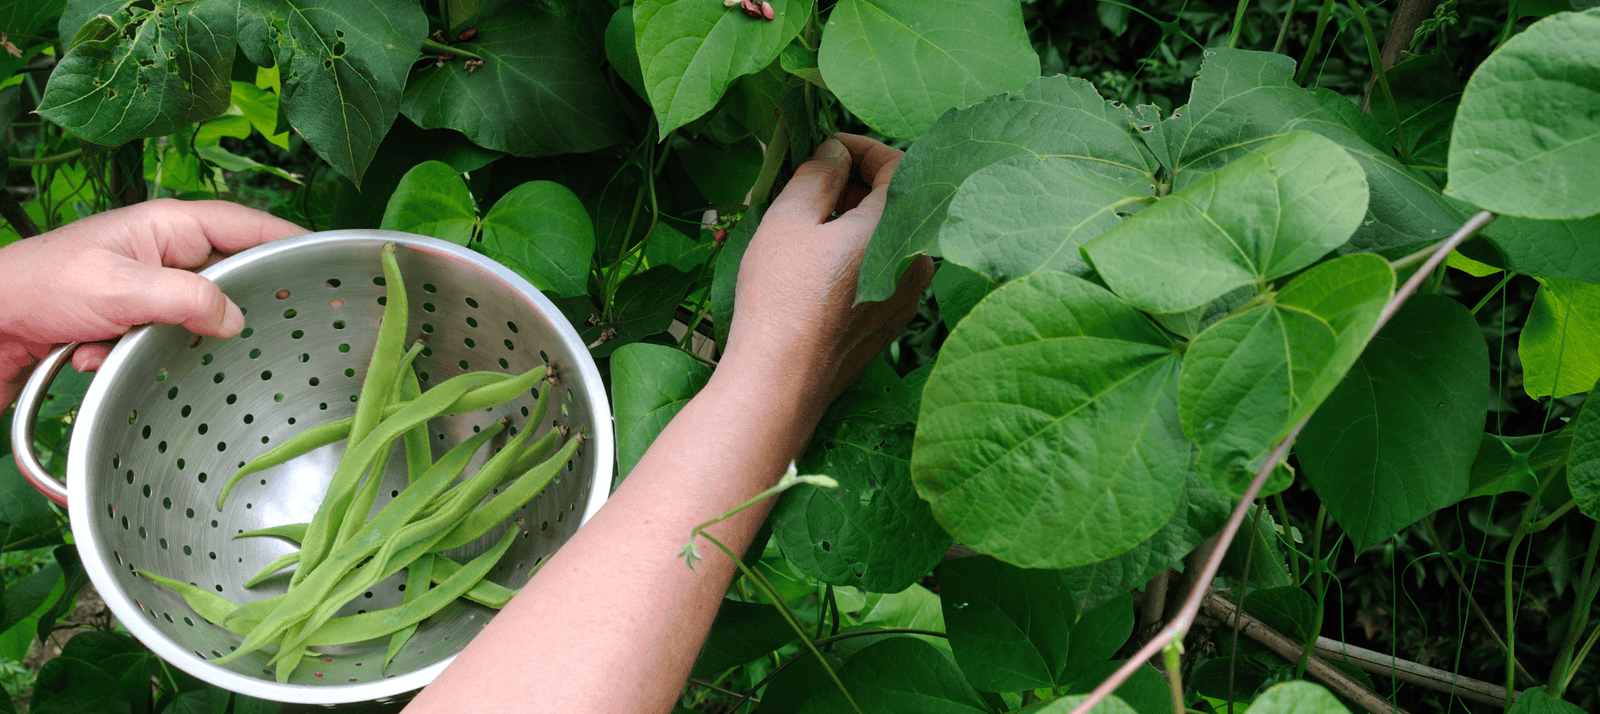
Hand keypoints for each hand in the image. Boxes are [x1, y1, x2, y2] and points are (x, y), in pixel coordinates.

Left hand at [0, 199, 303, 408]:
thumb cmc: (37, 286)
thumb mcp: (120, 290)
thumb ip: (186, 299)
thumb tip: (236, 319)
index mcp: (168, 224)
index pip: (250, 225)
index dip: (292, 242)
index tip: (330, 266)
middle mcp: (164, 251)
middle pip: (230, 276)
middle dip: (221, 311)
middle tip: (250, 332)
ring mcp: (148, 286)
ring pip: (196, 317)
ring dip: (162, 339)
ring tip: (117, 343)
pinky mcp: (130, 320)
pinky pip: (159, 341)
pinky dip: (130, 353)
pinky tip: (93, 354)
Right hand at [721, 134, 933, 403]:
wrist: (781, 381)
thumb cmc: (782, 298)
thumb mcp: (790, 219)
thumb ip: (819, 174)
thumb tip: (835, 153)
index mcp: (898, 227)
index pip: (900, 164)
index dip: (862, 147)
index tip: (826, 146)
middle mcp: (917, 260)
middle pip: (898, 202)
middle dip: (856, 184)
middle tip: (810, 182)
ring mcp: (909, 295)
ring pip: (889, 238)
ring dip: (855, 220)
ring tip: (807, 222)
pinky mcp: (892, 321)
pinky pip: (883, 271)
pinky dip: (858, 254)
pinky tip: (818, 263)